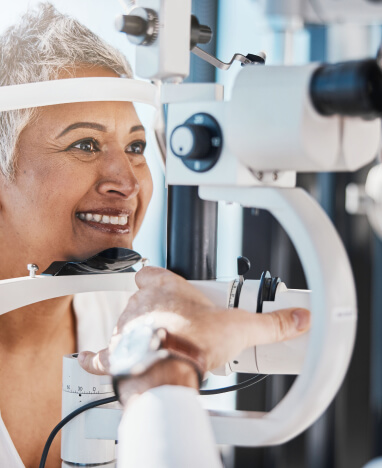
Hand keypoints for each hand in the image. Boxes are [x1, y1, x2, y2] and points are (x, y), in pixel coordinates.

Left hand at [79, 267, 309, 375]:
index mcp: (168, 289)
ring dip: (136, 331)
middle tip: (174, 324)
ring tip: (157, 344)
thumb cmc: (197, 340)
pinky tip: (94, 358)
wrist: (171, 367)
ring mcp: (126, 328)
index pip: (154, 272)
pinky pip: (102, 353)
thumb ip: (273, 322)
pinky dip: (99, 357)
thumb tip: (299, 317)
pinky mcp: (117, 354)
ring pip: (125, 323)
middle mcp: (143, 304)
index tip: (167, 285)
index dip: (158, 277)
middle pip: (142, 299)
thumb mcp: (242, 327)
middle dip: (154, 309)